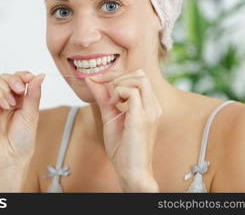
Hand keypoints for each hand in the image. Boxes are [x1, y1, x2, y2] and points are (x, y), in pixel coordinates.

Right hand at [0, 71, 44, 175]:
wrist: (10, 158)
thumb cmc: (21, 141)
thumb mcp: (32, 114)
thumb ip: (34, 94)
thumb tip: (40, 76)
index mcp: (20, 100)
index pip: (19, 78)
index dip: (24, 74)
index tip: (30, 78)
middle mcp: (6, 99)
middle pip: (5, 76)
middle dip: (14, 79)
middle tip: (21, 90)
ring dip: (5, 86)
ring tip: (12, 103)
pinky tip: (5, 105)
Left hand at [85, 69, 160, 190]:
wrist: (132, 172)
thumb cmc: (123, 149)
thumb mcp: (110, 117)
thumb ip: (103, 97)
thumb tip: (91, 79)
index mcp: (149, 105)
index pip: (138, 76)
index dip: (116, 75)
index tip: (98, 81)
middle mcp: (154, 106)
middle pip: (140, 73)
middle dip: (118, 76)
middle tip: (104, 90)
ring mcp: (150, 111)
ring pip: (139, 78)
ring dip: (119, 84)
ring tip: (111, 101)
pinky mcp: (142, 118)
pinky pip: (132, 91)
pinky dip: (118, 93)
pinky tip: (112, 106)